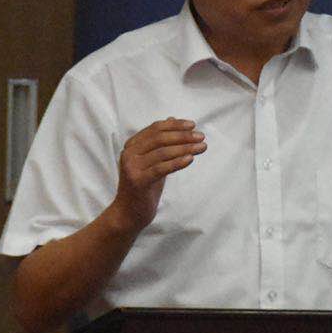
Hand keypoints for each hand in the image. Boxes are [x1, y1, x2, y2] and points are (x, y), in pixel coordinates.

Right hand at [111, 117, 206, 231]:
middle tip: (201, 137)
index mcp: (132, 145)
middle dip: (183, 136)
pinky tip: (190, 159)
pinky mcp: (138, 181)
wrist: (129, 213)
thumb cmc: (144, 186)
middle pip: (159, 138)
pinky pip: (161, 168)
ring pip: (162, 152)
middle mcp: (129, 153)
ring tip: (201, 147)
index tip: (192, 125)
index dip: (175, 125)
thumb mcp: (153, 161)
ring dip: (185, 148)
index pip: (155, 128)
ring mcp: (132, 167)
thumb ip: (161, 143)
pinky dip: (177, 162)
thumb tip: (172, 119)